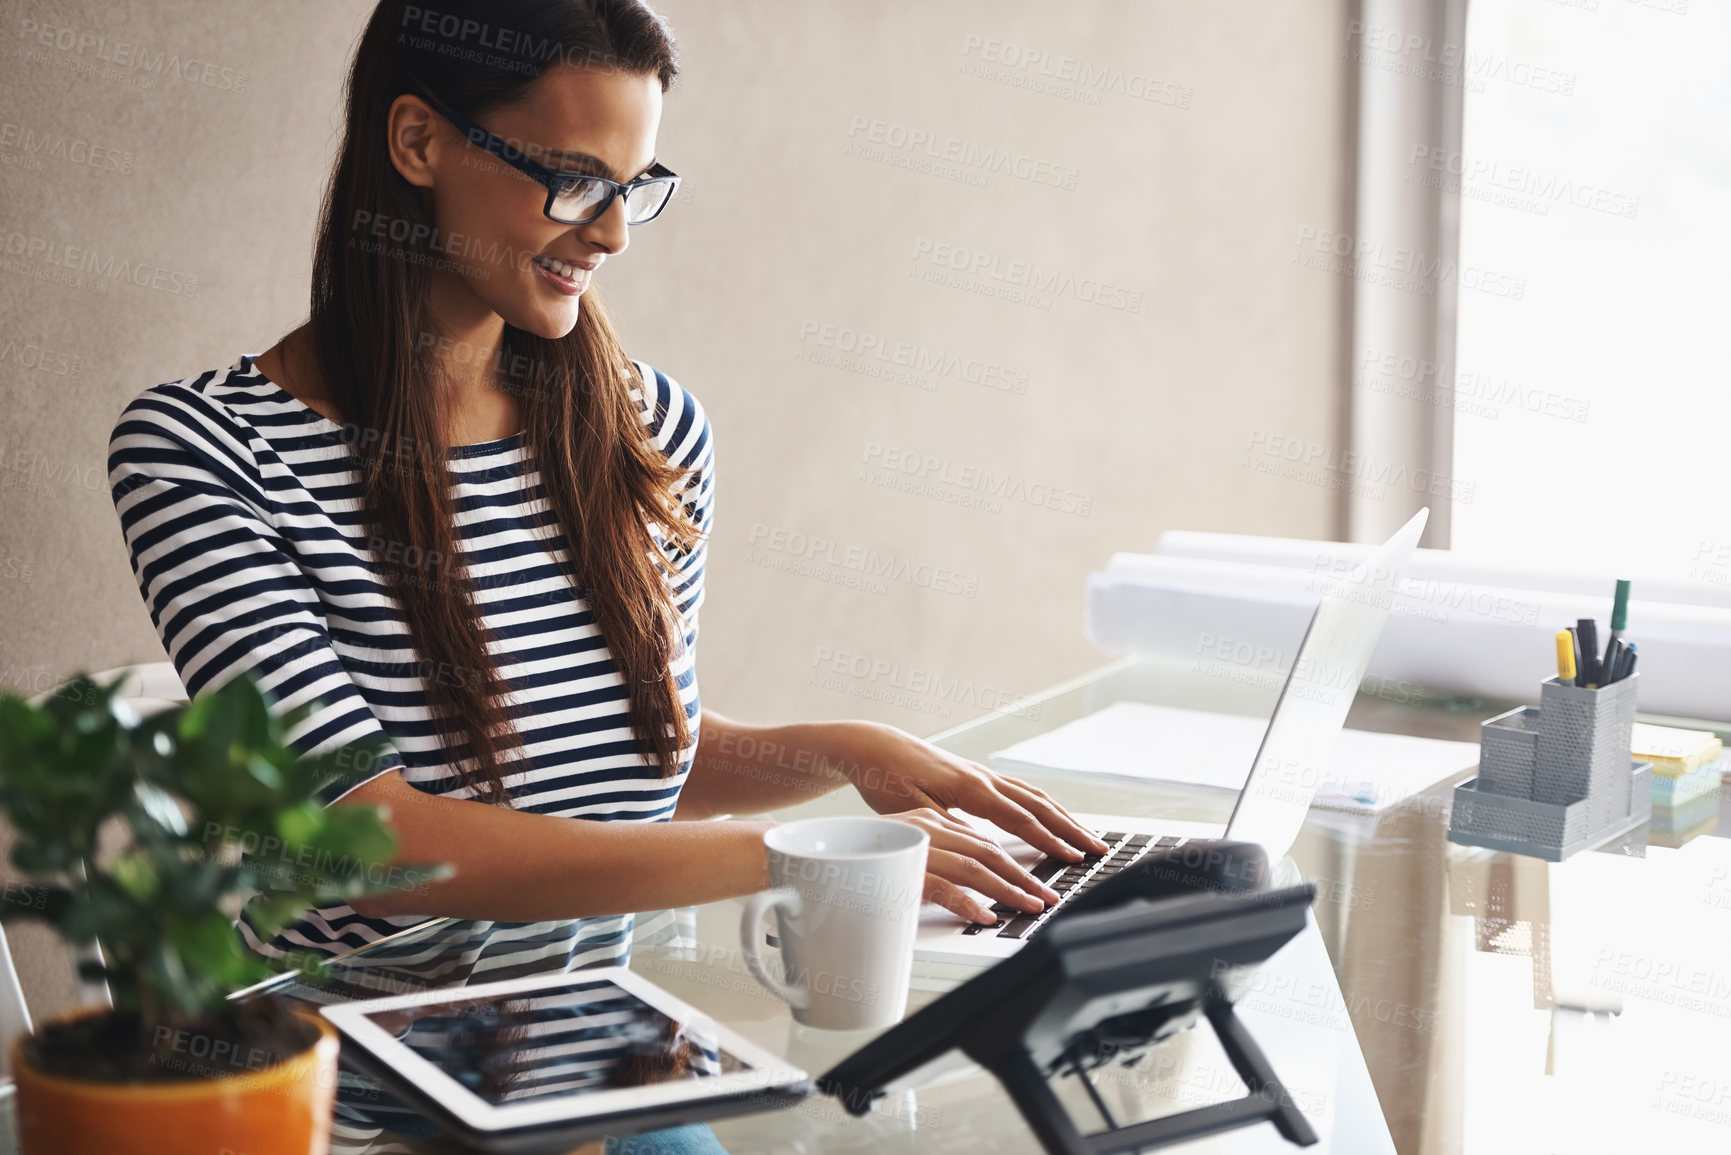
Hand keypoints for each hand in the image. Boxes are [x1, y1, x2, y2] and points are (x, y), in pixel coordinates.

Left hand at [835, 723, 1109, 923]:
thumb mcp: (911, 812)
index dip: (1048, 840)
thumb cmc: (885, 780)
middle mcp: (982, 778)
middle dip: (1070, 829)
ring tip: (1086, 838)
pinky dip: (1044, 807)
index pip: (1020, 818)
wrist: (872, 748)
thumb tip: (983, 848)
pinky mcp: (976, 778)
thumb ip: (948, 829)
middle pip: (1038, 805)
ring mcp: (981, 775)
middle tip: (1098, 850)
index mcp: (969, 787)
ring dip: (1063, 817)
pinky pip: (1020, 792)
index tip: (1072, 857)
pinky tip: (1053, 818)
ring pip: (1034, 796)